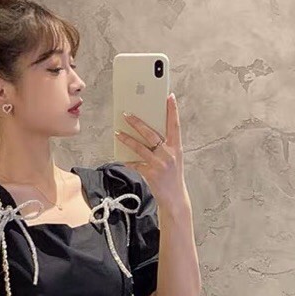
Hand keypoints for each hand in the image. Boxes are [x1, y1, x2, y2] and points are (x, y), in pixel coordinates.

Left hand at [115, 92, 187, 212]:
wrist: (174, 198)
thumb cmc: (173, 177)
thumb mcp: (174, 159)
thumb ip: (165, 146)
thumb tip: (149, 134)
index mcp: (176, 148)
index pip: (175, 125)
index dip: (172, 110)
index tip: (169, 97)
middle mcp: (169, 154)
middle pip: (151, 133)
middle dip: (137, 123)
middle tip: (127, 114)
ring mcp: (159, 164)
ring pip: (140, 147)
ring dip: (127, 139)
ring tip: (117, 133)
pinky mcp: (150, 174)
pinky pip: (135, 164)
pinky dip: (128, 161)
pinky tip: (121, 157)